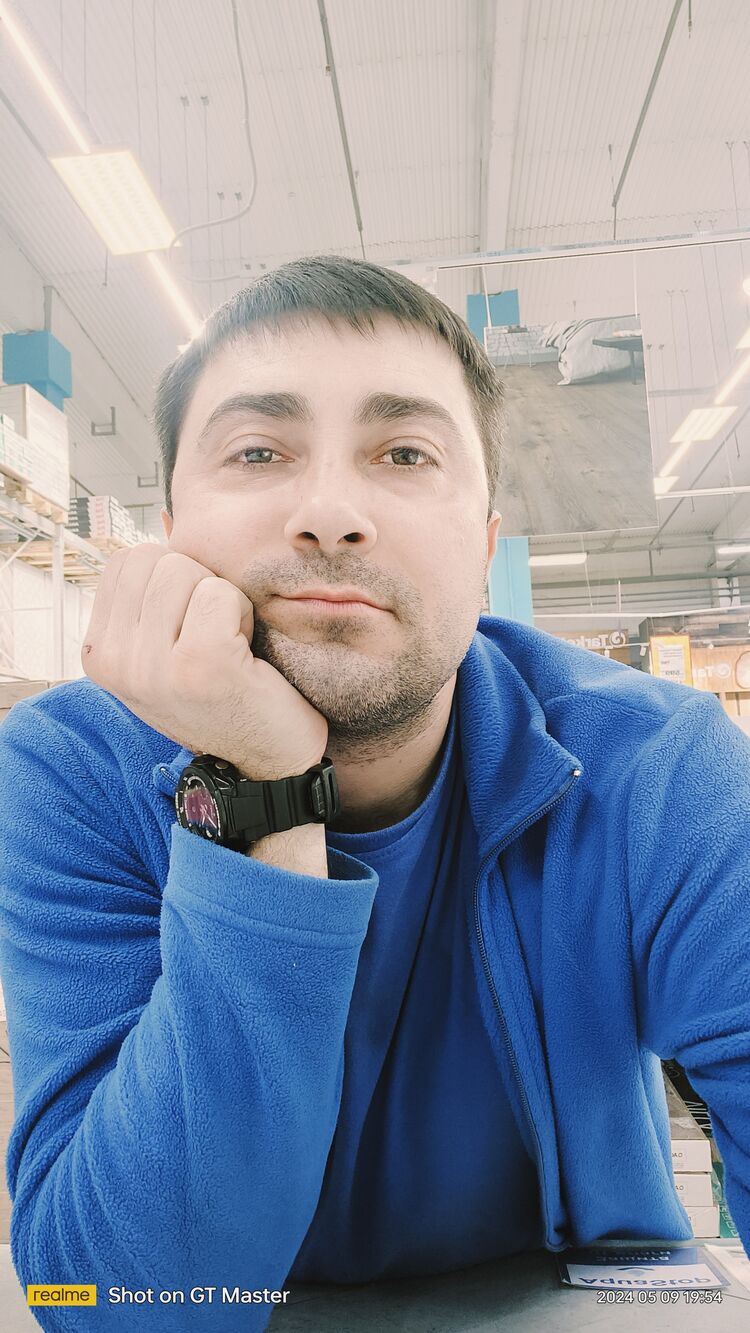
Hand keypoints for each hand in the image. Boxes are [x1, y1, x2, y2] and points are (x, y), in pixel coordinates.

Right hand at [82, 544, 328, 779]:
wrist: (269, 758)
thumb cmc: (227, 691)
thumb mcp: (170, 642)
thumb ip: (154, 591)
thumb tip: (168, 516)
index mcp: (99, 653)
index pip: (127, 560)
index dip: (174, 579)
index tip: (190, 629)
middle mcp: (114, 664)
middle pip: (156, 558)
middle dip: (197, 585)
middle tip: (215, 637)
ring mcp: (152, 668)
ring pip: (187, 571)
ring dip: (222, 601)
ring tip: (229, 648)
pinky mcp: (199, 666)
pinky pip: (221, 593)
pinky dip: (243, 615)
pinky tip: (246, 656)